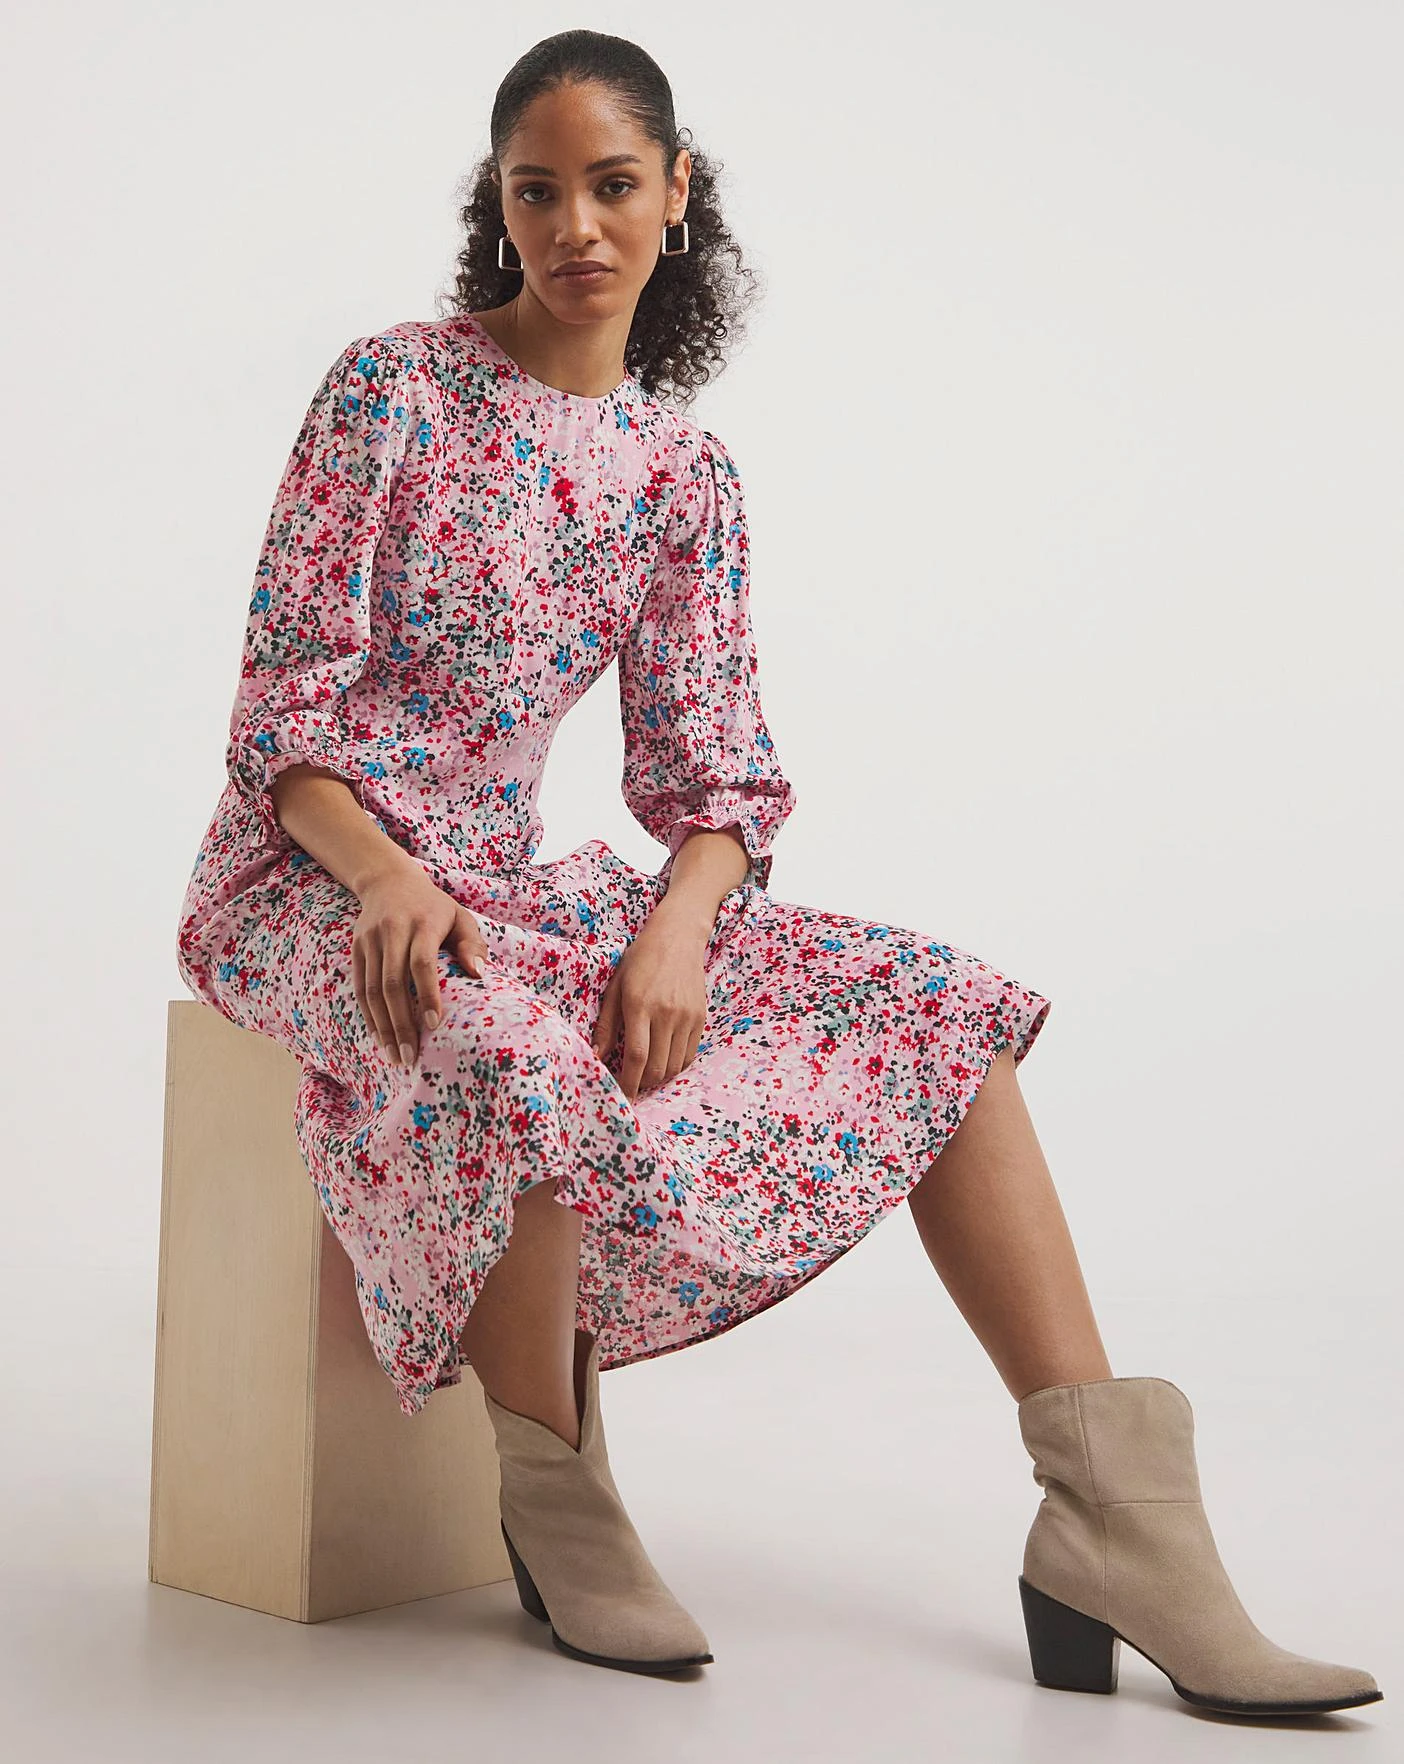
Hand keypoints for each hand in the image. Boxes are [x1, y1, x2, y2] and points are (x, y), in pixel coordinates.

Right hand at [352, 864, 487, 1065]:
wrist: (389, 881)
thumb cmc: (434, 908)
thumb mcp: (460, 917)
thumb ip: (472, 945)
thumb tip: (478, 975)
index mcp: (423, 923)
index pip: (422, 963)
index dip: (427, 994)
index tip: (433, 1024)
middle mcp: (393, 930)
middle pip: (393, 983)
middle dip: (401, 1023)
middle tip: (410, 1056)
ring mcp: (371, 940)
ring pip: (371, 990)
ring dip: (383, 1026)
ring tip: (395, 1055)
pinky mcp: (356, 948)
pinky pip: (359, 987)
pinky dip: (368, 1015)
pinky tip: (379, 1038)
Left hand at [591, 905, 711, 1101]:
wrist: (677, 937)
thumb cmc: (639, 960)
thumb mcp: (615, 987)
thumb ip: (607, 1025)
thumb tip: (596, 1056)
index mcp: (640, 1005)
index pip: (636, 1057)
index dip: (628, 1082)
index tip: (620, 1095)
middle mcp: (666, 1013)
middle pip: (657, 1067)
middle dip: (642, 1084)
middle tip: (631, 1084)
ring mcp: (687, 1017)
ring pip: (674, 1066)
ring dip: (658, 1077)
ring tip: (646, 1073)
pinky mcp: (700, 1018)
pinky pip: (688, 1055)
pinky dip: (675, 1065)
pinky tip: (663, 1060)